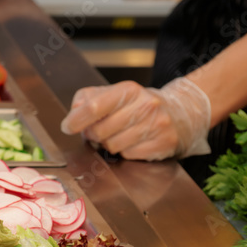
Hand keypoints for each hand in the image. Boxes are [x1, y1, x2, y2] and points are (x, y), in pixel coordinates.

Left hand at [60, 77, 211, 160]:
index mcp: (128, 90)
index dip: (76, 121)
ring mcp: (156, 125)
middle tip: (99, 131)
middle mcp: (145, 105)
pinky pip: (129, 156)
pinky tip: (133, 142)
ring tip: (118, 134)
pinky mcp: (163, 143)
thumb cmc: (136, 105)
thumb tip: (73, 115)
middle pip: (100, 132)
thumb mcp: (111, 94)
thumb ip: (86, 100)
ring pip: (113, 147)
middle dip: (93, 134)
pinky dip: (126, 152)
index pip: (94, 107)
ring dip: (109, 144)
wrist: (178, 113)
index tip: (68, 127)